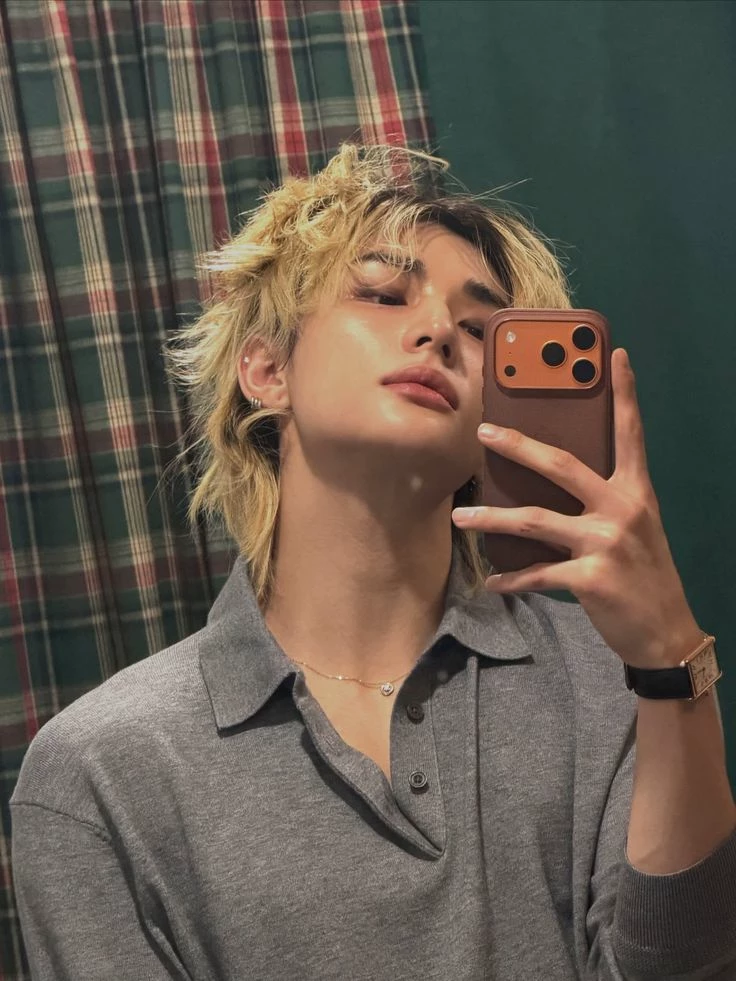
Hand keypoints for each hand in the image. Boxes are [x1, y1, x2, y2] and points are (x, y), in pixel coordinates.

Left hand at [452, 348, 702, 668]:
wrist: (666, 632)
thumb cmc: (644, 575)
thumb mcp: (636, 527)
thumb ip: (603, 501)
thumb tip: (552, 482)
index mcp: (635, 492)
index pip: (630, 434)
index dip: (623, 394)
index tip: (615, 356)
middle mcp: (621, 509)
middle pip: (560, 465)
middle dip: (518, 445)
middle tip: (484, 431)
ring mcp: (605, 543)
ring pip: (533, 520)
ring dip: (490, 519)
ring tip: (460, 517)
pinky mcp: (590, 578)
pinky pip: (536, 573)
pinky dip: (510, 579)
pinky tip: (491, 582)